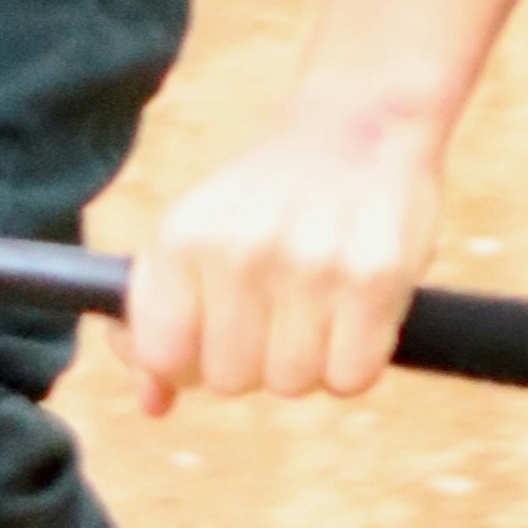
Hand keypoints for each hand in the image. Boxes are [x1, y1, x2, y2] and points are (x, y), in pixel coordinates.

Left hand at [122, 89, 447, 410]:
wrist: (358, 123)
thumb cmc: (265, 197)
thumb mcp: (194, 237)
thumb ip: (161, 320)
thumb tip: (152, 403)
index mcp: (182, 237)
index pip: (163, 356)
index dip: (187, 361)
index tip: (210, 335)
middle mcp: (240, 250)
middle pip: (229, 380)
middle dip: (252, 360)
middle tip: (274, 311)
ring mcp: (309, 264)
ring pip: (292, 384)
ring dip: (307, 362)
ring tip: (316, 306)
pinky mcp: (375, 277)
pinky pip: (351, 378)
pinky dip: (354, 362)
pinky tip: (353, 315)